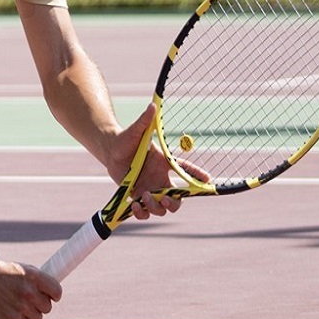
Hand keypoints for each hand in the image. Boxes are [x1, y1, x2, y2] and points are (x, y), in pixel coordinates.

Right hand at [0, 259, 60, 318]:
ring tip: (21, 303)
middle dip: (41, 303)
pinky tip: (16, 310)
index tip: (50, 294)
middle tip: (31, 298)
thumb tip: (55, 293)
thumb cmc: (7, 273)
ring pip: (38, 317)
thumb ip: (41, 281)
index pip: (57, 292)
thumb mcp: (26, 269)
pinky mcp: (13, 318)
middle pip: (48, 307)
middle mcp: (29, 293)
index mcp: (35, 277)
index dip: (54, 294)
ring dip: (32, 312)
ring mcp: (21, 307)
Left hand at [110, 103, 210, 219]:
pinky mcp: (137, 197)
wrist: (110, 150)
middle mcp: (160, 179)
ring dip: (156, 207)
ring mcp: (150, 190)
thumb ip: (144, 121)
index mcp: (164, 164)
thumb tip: (152, 105)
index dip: (198, 176)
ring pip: (162, 208)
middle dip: (175, 203)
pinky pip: (145, 212)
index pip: (186, 171)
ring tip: (144, 196)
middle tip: (165, 198)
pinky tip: (135, 205)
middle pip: (178, 199)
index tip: (207, 180)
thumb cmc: (126, 139)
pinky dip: (142, 213)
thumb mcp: (136, 131)